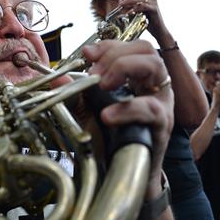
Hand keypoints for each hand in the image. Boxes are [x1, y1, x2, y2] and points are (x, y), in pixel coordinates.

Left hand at [82, 39, 173, 193]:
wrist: (118, 174)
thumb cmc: (108, 140)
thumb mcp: (86, 111)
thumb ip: (74, 92)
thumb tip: (57, 76)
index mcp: (137, 78)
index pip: (132, 46)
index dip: (110, 45)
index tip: (88, 54)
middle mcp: (153, 86)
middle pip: (147, 50)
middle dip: (116, 54)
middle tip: (96, 74)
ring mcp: (162, 103)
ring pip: (155, 67)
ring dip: (125, 68)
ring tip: (102, 85)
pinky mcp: (162, 125)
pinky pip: (150, 108)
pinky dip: (127, 109)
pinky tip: (107, 115)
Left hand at [119, 0, 167, 41]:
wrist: (159, 32)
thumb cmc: (150, 25)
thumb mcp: (141, 16)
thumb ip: (135, 11)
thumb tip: (124, 9)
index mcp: (149, 0)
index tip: (119, 2)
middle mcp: (152, 0)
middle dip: (127, 0)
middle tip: (119, 3)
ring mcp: (154, 3)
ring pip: (139, 1)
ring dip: (129, 3)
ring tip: (122, 6)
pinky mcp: (154, 8)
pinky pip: (143, 6)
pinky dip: (135, 9)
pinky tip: (129, 12)